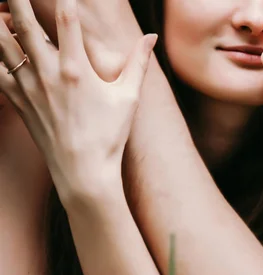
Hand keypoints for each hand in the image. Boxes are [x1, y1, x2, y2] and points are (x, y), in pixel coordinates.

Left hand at [0, 0, 156, 203]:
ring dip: (0, 22)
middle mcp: (48, 73)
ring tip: (1, 9)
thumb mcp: (129, 98)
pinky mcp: (18, 101)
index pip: (67, 21)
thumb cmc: (109, 135)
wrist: (83, 171)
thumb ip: (138, 63)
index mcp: (77, 70)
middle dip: (20, 1)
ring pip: (2, 44)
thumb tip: (151, 37)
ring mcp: (29, 87)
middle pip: (25, 24)